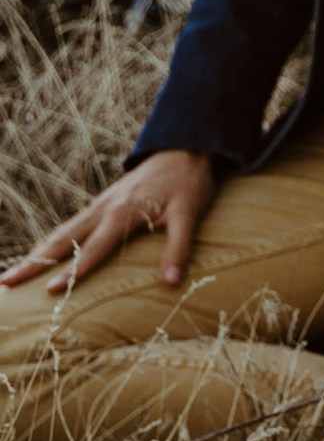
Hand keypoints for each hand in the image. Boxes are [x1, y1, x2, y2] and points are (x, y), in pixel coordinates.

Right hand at [4, 147, 216, 294]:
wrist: (184, 149)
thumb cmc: (188, 183)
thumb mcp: (190, 214)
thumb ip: (179, 248)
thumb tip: (171, 283)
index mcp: (121, 213)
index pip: (92, 249)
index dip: (73, 271)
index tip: (49, 291)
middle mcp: (103, 209)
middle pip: (62, 240)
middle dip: (34, 263)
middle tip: (6, 282)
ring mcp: (98, 206)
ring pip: (61, 233)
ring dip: (36, 254)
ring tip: (11, 274)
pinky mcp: (100, 204)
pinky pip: (69, 226)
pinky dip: (50, 242)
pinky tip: (40, 255)